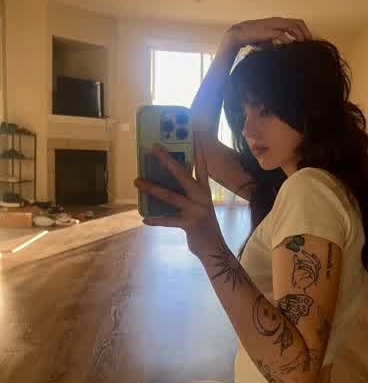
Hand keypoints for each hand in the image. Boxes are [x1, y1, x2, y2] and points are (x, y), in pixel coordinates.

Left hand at [134, 134, 223, 258]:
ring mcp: (196, 210)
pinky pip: (169, 220)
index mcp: (205, 191)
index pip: (201, 165)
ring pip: (170, 196)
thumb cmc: (203, 226)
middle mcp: (201, 197)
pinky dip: (156, 220)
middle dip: (167, 160)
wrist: (214, 250)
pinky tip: (145, 219)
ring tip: (137, 181)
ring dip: (152, 188)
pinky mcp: (189, 224)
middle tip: (154, 147)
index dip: (198, 149)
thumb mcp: (200, 206)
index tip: (194, 132)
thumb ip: (188, 194)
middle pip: (183, 174)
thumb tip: (167, 183)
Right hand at [223, 17, 311, 50]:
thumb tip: (287, 49)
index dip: (304, 30)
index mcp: (279, 21)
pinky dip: (288, 40)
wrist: (240, 34)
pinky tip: (291, 47)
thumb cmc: (254, 37)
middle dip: (305, 32)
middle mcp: (278, 21)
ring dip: (299, 35)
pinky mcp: (268, 31)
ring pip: (292, 26)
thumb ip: (278, 41)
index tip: (308, 41)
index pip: (297, 22)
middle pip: (297, 23)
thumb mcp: (269, 38)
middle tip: (310, 43)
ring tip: (303, 44)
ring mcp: (273, 25)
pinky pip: (281, 34)